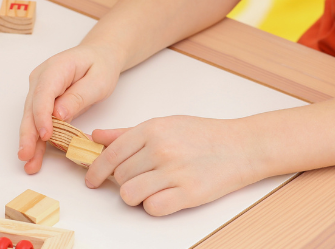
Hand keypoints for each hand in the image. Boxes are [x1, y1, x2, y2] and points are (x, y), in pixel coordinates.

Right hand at [18, 45, 124, 173]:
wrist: (98, 56)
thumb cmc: (101, 65)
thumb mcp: (99, 80)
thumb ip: (79, 96)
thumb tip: (58, 115)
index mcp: (56, 68)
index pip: (44, 93)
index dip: (42, 115)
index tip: (45, 135)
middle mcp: (40, 78)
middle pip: (31, 108)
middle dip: (28, 134)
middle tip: (26, 155)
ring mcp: (37, 89)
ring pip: (31, 117)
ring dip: (30, 141)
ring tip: (29, 163)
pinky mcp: (40, 100)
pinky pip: (37, 120)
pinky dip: (37, 139)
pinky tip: (34, 156)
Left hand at [86, 116, 264, 215]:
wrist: (242, 146)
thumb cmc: (203, 135)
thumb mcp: (164, 125)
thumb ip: (127, 133)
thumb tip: (96, 137)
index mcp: (152, 129)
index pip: (110, 154)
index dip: (96, 170)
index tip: (92, 180)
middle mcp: (161, 149)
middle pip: (119, 176)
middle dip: (123, 181)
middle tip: (139, 178)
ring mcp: (174, 171)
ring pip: (130, 194)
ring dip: (135, 196)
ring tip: (149, 189)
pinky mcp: (189, 193)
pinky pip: (152, 208)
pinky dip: (153, 206)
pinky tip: (163, 197)